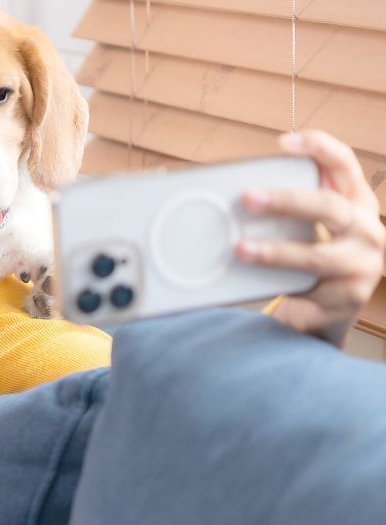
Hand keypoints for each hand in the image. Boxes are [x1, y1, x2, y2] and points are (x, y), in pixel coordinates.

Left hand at [237, 130, 385, 346]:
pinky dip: (278, 290)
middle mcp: (368, 231)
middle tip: (247, 198)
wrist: (328, 311)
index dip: (318, 147)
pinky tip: (256, 288)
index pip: (344, 165)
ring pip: (317, 256)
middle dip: (286, 200)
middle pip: (329, 207)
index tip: (283, 141)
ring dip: (275, 252)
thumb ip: (286, 205)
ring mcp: (362, 267)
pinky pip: (307, 294)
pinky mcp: (346, 300)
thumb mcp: (308, 225)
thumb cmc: (311, 255)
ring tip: (240, 250)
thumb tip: (227, 188)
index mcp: (356, 203)